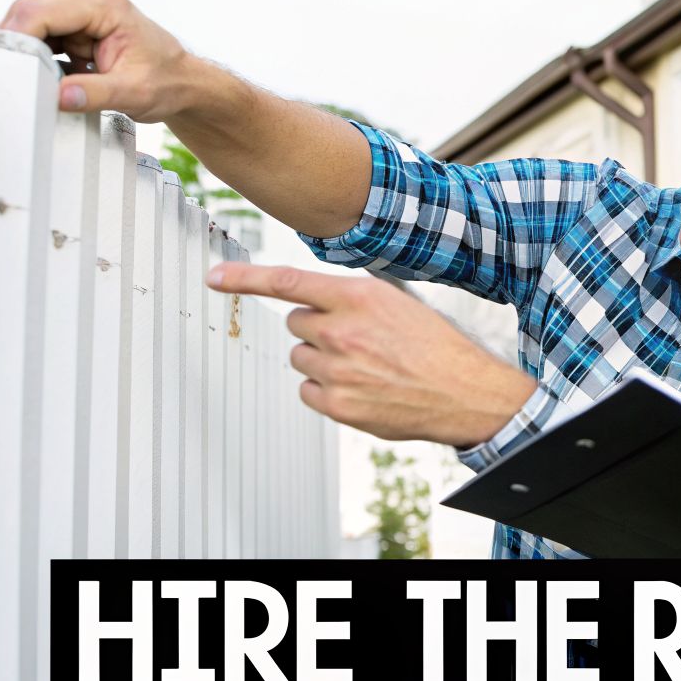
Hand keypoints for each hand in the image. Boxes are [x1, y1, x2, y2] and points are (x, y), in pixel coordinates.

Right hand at [0, 0, 203, 119]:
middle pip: (30, 14)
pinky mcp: (76, 32)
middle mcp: (89, 3)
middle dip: (17, 45)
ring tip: (27, 83)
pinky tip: (41, 81)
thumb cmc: (168, 82)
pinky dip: (38, 61)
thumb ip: (95, 93)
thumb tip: (58, 96)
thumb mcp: (134, 92)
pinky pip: (43, 41)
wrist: (183, 84)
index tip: (5, 64)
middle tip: (8, 77)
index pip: (43, 12)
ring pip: (33, 28)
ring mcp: (81, 16)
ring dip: (28, 55)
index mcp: (104, 6)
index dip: (18, 36)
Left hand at [206, 262, 537, 446]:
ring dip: (322, 359)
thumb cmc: (438, 347)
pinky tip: (359, 387)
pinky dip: (325, 389)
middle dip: (316, 328)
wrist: (464, 392)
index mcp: (359, 297)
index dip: (245, 278)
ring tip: (364, 366)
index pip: (287, 283)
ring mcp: (336, 369)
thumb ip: (354, 298)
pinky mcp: (337, 403)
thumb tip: (317, 300)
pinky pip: (307, 390)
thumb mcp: (400, 303)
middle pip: (295, 323)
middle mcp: (342, 330)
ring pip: (300, 357)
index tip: (216, 277)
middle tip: (352, 339)